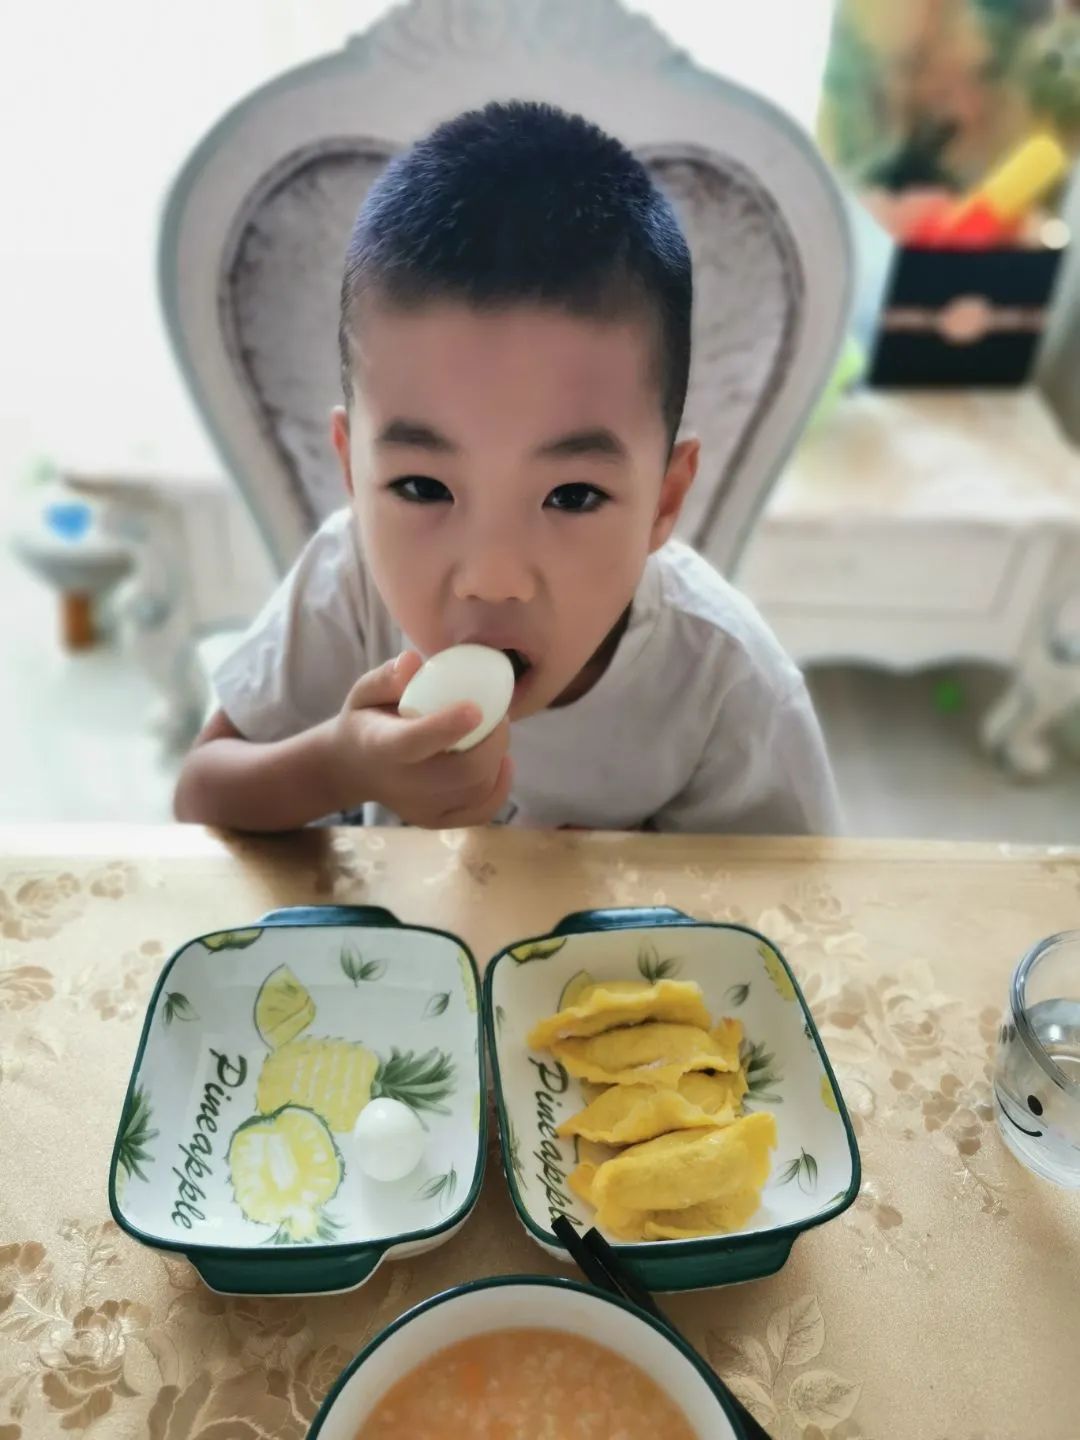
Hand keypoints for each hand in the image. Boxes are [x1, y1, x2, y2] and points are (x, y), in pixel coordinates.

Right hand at [329, 652, 512, 826]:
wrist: (353, 769)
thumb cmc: (366, 721)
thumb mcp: (364, 692)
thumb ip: (387, 677)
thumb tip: (414, 662)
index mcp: (381, 746)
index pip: (414, 742)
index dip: (447, 727)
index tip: (475, 708)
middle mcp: (402, 784)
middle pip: (463, 772)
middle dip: (494, 740)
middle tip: (498, 714)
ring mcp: (421, 808)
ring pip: (478, 789)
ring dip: (498, 757)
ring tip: (493, 732)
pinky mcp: (436, 821)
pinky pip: (482, 810)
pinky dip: (500, 785)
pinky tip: (498, 762)